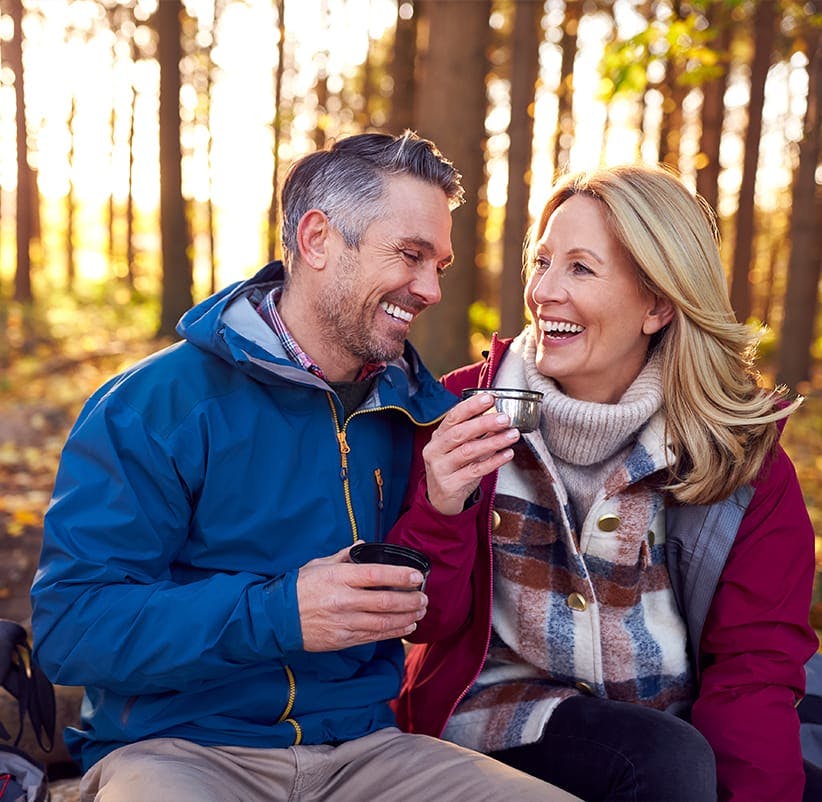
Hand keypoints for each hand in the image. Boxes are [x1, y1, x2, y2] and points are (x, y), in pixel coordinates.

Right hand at [296, 546, 427, 651]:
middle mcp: (343, 600)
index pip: (376, 574)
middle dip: (410, 600)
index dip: (400, 575)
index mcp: (339, 576)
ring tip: (420, 612)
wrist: (277, 618)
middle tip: (424, 598)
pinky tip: (405, 626)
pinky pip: (374, 637)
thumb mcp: (319, 564)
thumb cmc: (299, 587)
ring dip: (406, 617)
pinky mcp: (342, 640)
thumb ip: (344, 555)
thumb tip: (362, 545)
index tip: (417, 576)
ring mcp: (343, 622)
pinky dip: (393, 632)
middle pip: (385, 601)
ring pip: (383, 622)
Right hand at [423, 392, 519, 515]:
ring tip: (512, 435)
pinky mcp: (450, 484)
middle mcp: (435, 450)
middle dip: (484, 423)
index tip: (489, 398)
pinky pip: (475, 471)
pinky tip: (507, 454)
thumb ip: (474, 434)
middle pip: (460, 433)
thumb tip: (498, 417)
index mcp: (438, 437)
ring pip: (468, 451)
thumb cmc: (453, 469)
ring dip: (493, 442)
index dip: (470, 406)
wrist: (440, 500)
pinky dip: (494, 461)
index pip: (453, 417)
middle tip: (504, 418)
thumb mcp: (458, 449)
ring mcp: (440, 468)